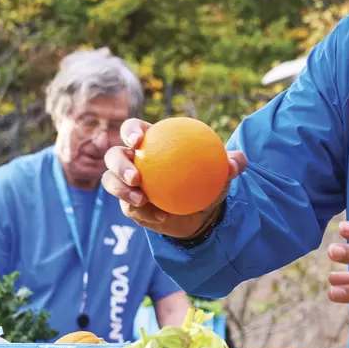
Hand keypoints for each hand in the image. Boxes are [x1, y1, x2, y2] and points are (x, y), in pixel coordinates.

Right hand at [102, 119, 246, 239]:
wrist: (200, 213)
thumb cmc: (206, 183)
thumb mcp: (222, 174)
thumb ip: (230, 164)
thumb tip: (237, 161)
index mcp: (151, 143)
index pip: (134, 130)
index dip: (130, 131)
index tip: (139, 140)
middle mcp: (133, 162)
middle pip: (114, 156)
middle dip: (119, 164)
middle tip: (136, 176)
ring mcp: (127, 185)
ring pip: (111, 183)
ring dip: (121, 190)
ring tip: (141, 199)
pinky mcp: (129, 206)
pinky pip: (130, 209)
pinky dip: (144, 213)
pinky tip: (160, 217)